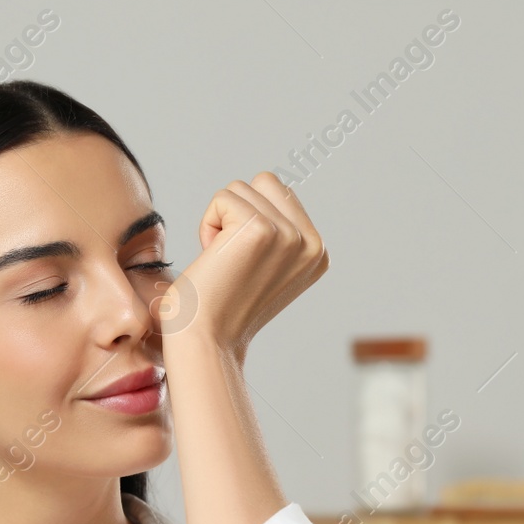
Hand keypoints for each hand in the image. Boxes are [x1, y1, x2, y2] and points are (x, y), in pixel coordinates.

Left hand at [158, 172, 327, 363]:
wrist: (205, 342)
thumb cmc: (219, 308)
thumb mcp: (265, 267)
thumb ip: (277, 232)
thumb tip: (267, 187)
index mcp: (318, 251)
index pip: (280, 193)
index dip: (248, 221)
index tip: (243, 265)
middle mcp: (311, 243)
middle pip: (265, 182)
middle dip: (236, 213)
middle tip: (229, 259)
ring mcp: (289, 236)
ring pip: (241, 188)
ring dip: (219, 222)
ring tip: (222, 262)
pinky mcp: (259, 230)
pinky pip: (222, 199)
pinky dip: (207, 226)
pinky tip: (213, 260)